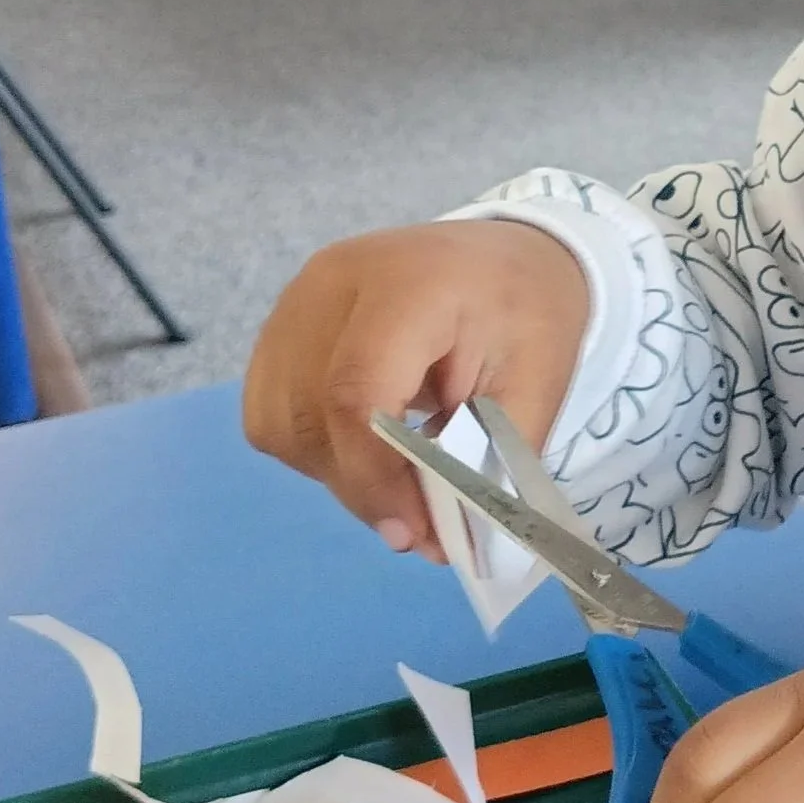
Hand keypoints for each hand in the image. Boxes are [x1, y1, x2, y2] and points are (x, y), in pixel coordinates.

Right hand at [242, 220, 588, 551]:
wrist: (503, 256)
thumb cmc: (526, 314)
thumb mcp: (536, 384)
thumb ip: (487, 463)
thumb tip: (434, 545)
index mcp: (410, 283)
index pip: (357, 391)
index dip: (374, 476)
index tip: (413, 532)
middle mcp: (334, 283)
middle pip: (313, 415)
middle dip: (363, 487)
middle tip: (419, 524)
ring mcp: (296, 300)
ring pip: (280, 422)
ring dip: (334, 471)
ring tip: (396, 473)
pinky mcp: (280, 323)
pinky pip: (267, 410)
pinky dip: (309, 447)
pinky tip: (361, 443)